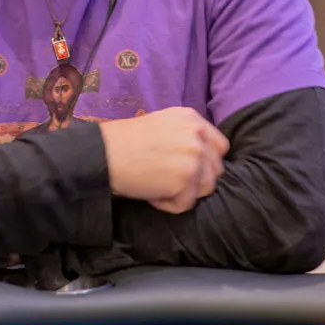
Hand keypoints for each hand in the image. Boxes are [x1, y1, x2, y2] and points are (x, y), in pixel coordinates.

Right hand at [100, 107, 229, 214]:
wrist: (105, 153)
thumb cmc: (126, 141)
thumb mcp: (163, 124)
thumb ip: (186, 135)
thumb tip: (203, 158)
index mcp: (193, 119)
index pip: (220, 148)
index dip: (206, 161)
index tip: (187, 168)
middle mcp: (198, 136)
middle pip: (215, 170)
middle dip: (195, 180)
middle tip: (167, 178)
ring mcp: (194, 158)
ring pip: (206, 189)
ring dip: (183, 193)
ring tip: (158, 185)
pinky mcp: (185, 180)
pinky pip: (186, 204)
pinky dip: (168, 204)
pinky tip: (151, 192)